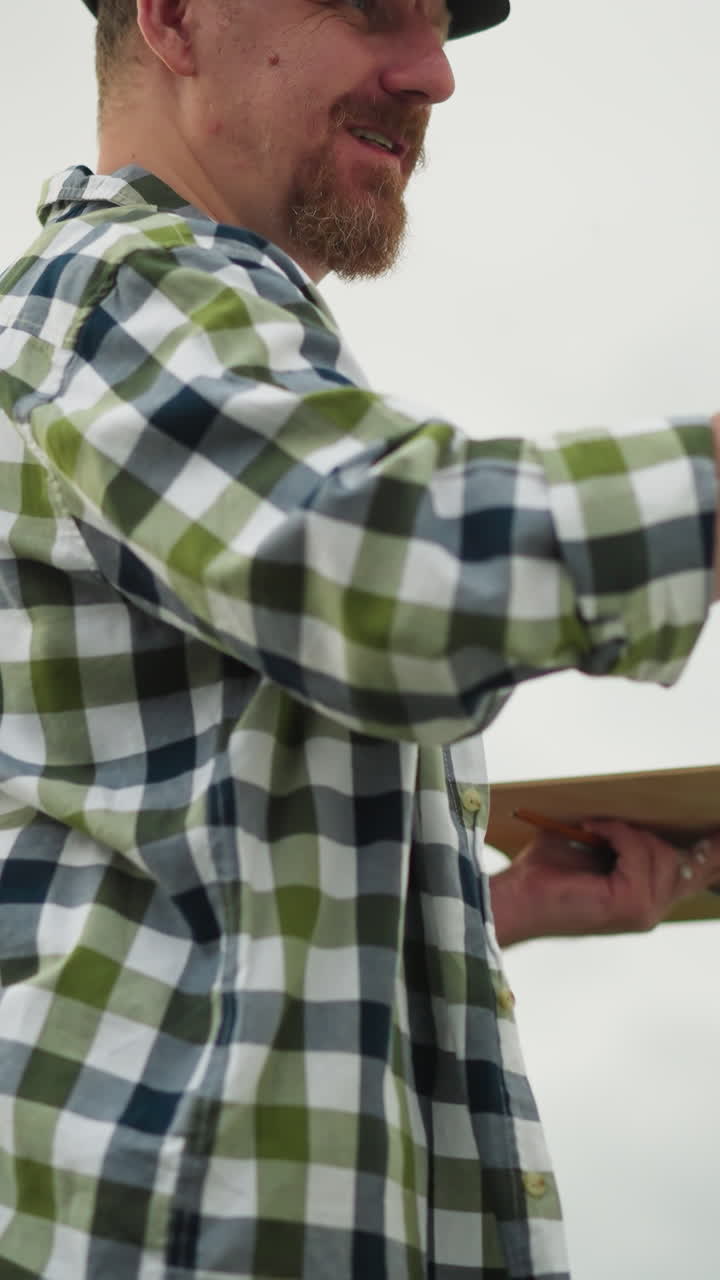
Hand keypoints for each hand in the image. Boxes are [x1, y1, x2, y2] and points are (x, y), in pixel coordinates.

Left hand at [489, 820, 719, 947]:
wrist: (515, 898)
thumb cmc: (546, 872)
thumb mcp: (593, 844)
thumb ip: (627, 835)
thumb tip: (649, 807)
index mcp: (647, 899)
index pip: (698, 875)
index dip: (717, 852)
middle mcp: (651, 910)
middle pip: (688, 862)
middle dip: (661, 835)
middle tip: (617, 827)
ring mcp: (643, 911)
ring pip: (661, 853)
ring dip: (627, 832)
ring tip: (594, 830)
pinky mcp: (628, 903)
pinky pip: (638, 852)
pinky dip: (615, 834)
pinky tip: (591, 833)